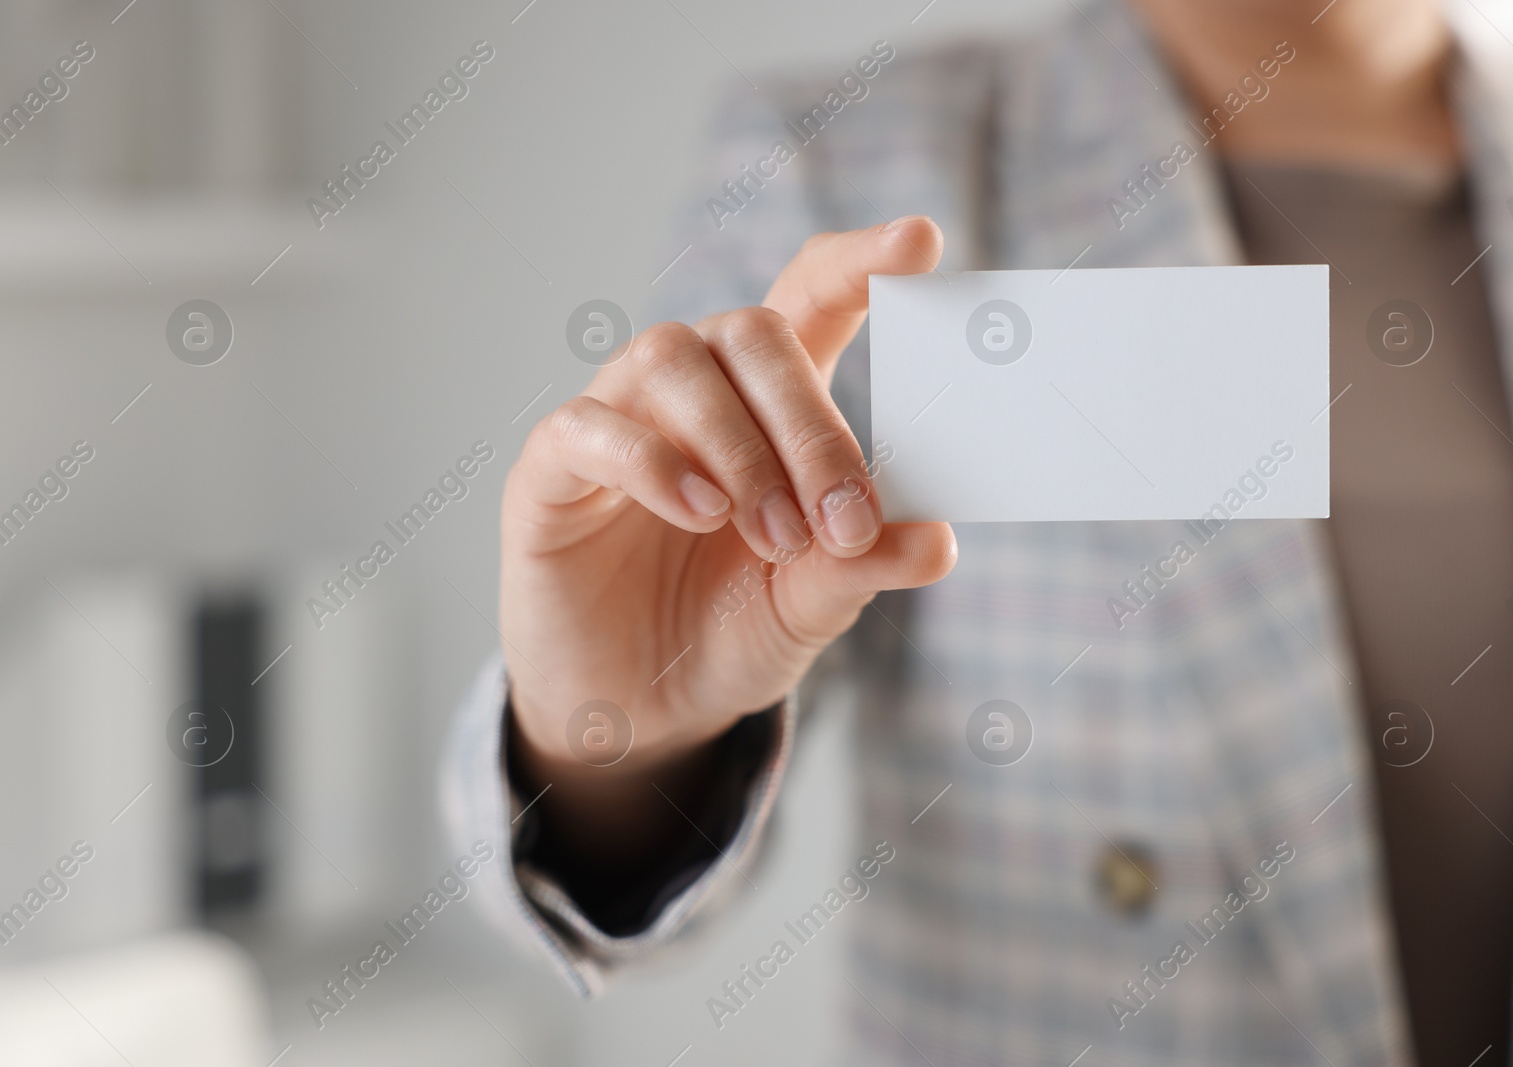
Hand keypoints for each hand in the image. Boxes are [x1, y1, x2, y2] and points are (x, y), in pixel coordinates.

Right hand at [500, 218, 955, 787]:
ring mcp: (617, 420)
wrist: (638, 711)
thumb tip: (938, 539)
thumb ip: (863, 564)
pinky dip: (653, 463)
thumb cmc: (729, 631)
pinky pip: (592, 427)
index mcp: (770, 405)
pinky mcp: (552, 469)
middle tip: (842, 522)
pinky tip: (700, 513)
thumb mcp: (810, 605)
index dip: (861, 263)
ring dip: (741, 447)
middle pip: (752, 330)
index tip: (921, 241)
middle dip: (811, 422)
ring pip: (672, 358)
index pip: (811, 299)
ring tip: (775, 537)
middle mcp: (694, 392)